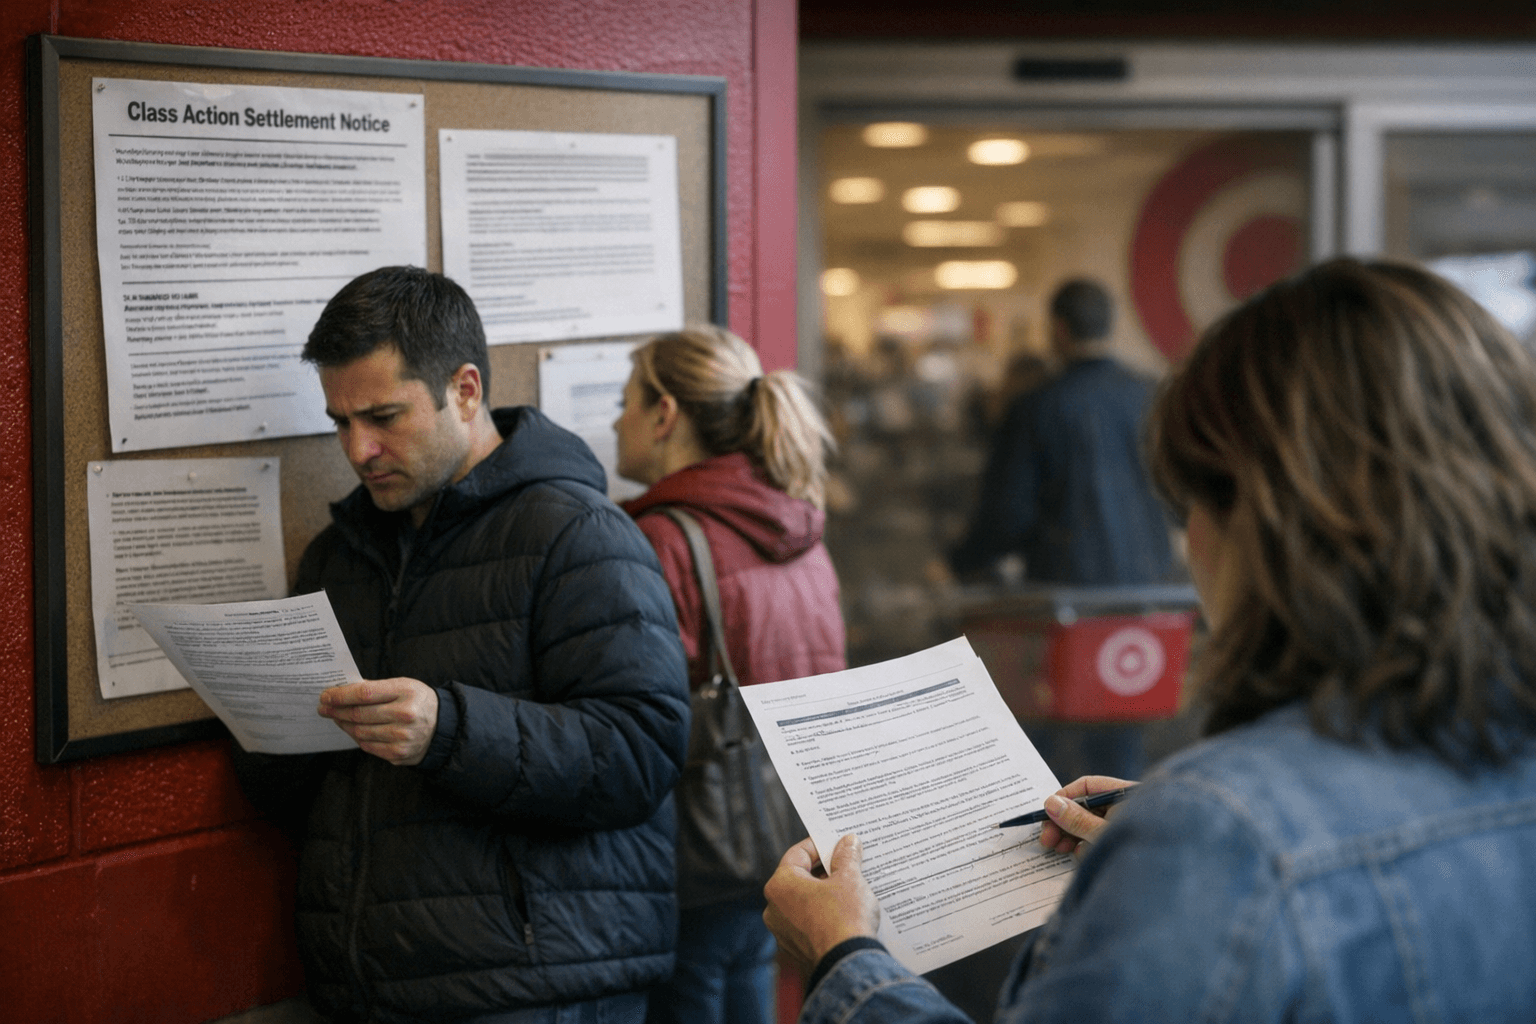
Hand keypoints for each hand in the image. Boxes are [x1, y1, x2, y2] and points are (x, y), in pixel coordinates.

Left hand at [319, 678, 438, 765]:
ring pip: (360, 732)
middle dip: (336, 711)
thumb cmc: (418, 701)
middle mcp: (405, 715)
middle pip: (359, 714)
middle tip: (324, 708)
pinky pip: (367, 746)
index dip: (340, 695)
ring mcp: (402, 737)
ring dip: (343, 724)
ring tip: (337, 718)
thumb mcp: (403, 685)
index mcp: (406, 692)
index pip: (364, 693)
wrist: (442, 726)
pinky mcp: (398, 753)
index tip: (326, 696)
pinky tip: (353, 729)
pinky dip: (356, 737)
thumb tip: (342, 691)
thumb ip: (375, 688)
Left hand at [763, 834, 880, 972]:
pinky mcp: (795, 947)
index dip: (821, 845)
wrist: (848, 964)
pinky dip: (823, 912)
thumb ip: (846, 856)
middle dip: (825, 869)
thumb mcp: (849, 879)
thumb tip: (849, 842)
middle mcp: (774, 907)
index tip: (839, 843)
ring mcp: (783, 930)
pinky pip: (808, 920)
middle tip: (848, 862)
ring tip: (851, 885)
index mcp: (780, 885)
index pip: (798, 853)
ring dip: (825, 891)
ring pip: (805, 900)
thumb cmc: (844, 918)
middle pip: (800, 876)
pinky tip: (845, 909)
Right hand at [1038, 775, 1135, 857]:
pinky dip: (1088, 847)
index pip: (1086, 787)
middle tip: (1046, 840)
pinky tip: (1083, 858)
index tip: (1046, 814)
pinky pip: (1099, 840)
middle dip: (1064, 822)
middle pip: (1086, 807)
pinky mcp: (1126, 844)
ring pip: (1090, 826)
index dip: (1063, 798)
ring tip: (1060, 851)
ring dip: (1073, 837)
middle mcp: (1126, 807)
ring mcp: (1126, 826)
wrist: (1175, 874)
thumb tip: (1051, 803)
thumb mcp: (1103, 834)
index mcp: (1124, 794)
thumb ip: (1077, 819)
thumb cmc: (1143, 848)